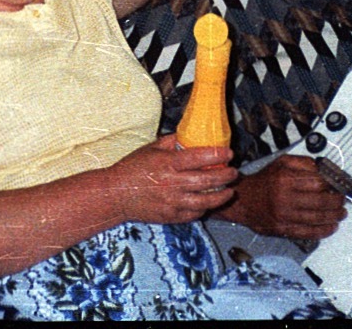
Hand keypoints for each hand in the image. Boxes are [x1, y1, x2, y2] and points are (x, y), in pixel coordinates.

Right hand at [107, 135, 235, 224]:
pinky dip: (204, 208)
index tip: (229, 153)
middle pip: (207, 180)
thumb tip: (190, 136)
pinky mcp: (170, 216)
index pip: (199, 158)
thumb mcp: (151, 148)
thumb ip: (172, 142)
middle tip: (234, 172)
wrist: (116, 195)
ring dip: (220, 196)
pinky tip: (209, 202)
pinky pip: (193, 214)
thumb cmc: (133, 168)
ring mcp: (172, 202)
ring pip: (204, 201)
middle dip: (225, 176)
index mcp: (167, 163)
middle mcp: (172, 183)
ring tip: (229, 191)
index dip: (218, 155)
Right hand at [219, 154, 344, 239]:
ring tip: (340, 214)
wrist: (244, 200)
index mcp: (285, 179)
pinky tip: (331, 227)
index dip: (332, 184)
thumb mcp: (281, 162)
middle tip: (342, 201)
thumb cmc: (264, 181)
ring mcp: (284, 216)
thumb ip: (303, 163)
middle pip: (321, 202)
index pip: (317, 182)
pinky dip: (322, 231)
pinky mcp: (283, 230)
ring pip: (317, 218)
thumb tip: (323, 169)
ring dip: (333, 217)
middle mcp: (285, 198)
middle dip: (337, 202)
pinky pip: (308, 233)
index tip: (338, 185)